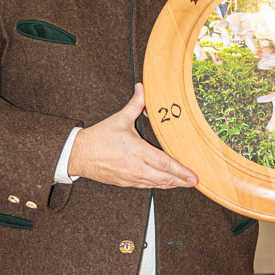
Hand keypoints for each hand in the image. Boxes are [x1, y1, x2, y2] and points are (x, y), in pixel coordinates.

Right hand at [69, 85, 197, 189]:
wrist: (79, 154)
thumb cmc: (99, 138)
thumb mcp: (120, 119)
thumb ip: (135, 104)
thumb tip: (143, 88)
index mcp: (137, 151)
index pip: (165, 163)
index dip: (181, 171)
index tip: (193, 176)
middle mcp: (136, 167)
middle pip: (164, 178)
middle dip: (181, 181)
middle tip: (194, 181)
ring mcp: (131, 178)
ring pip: (156, 184)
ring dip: (171, 184)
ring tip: (184, 182)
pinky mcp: (125, 183)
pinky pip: (146, 186)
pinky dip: (158, 185)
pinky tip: (165, 183)